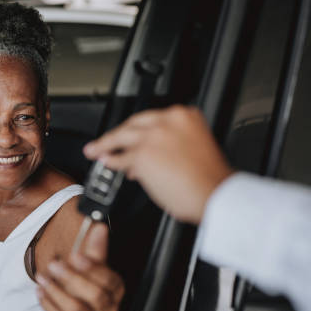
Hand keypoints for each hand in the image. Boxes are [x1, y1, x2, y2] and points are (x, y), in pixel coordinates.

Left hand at [36, 223, 124, 310]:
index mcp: (115, 290)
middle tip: (54, 265)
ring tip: (43, 278)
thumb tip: (100, 227)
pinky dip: (48, 304)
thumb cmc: (87, 287)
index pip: (109, 280)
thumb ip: (96, 250)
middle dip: (73, 279)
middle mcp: (107, 308)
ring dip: (57, 292)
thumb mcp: (93, 268)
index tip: (75, 256)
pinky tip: (40, 290)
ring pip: (76, 310)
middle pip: (95, 296)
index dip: (93, 268)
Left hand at [83, 105, 232, 223]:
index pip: (151, 119)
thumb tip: (145, 157)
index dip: (137, 130)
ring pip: (122, 137)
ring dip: (105, 145)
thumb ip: (169, 145)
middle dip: (115, 134)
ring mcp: (153, 136)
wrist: (215, 194)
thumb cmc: (209, 180)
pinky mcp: (142, 154)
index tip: (129, 134)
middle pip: (133, 124)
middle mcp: (168, 121)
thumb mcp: (193, 148)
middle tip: (103, 141)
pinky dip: (111, 162)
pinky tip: (106, 165)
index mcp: (185, 116)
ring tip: (95, 151)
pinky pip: (120, 158)